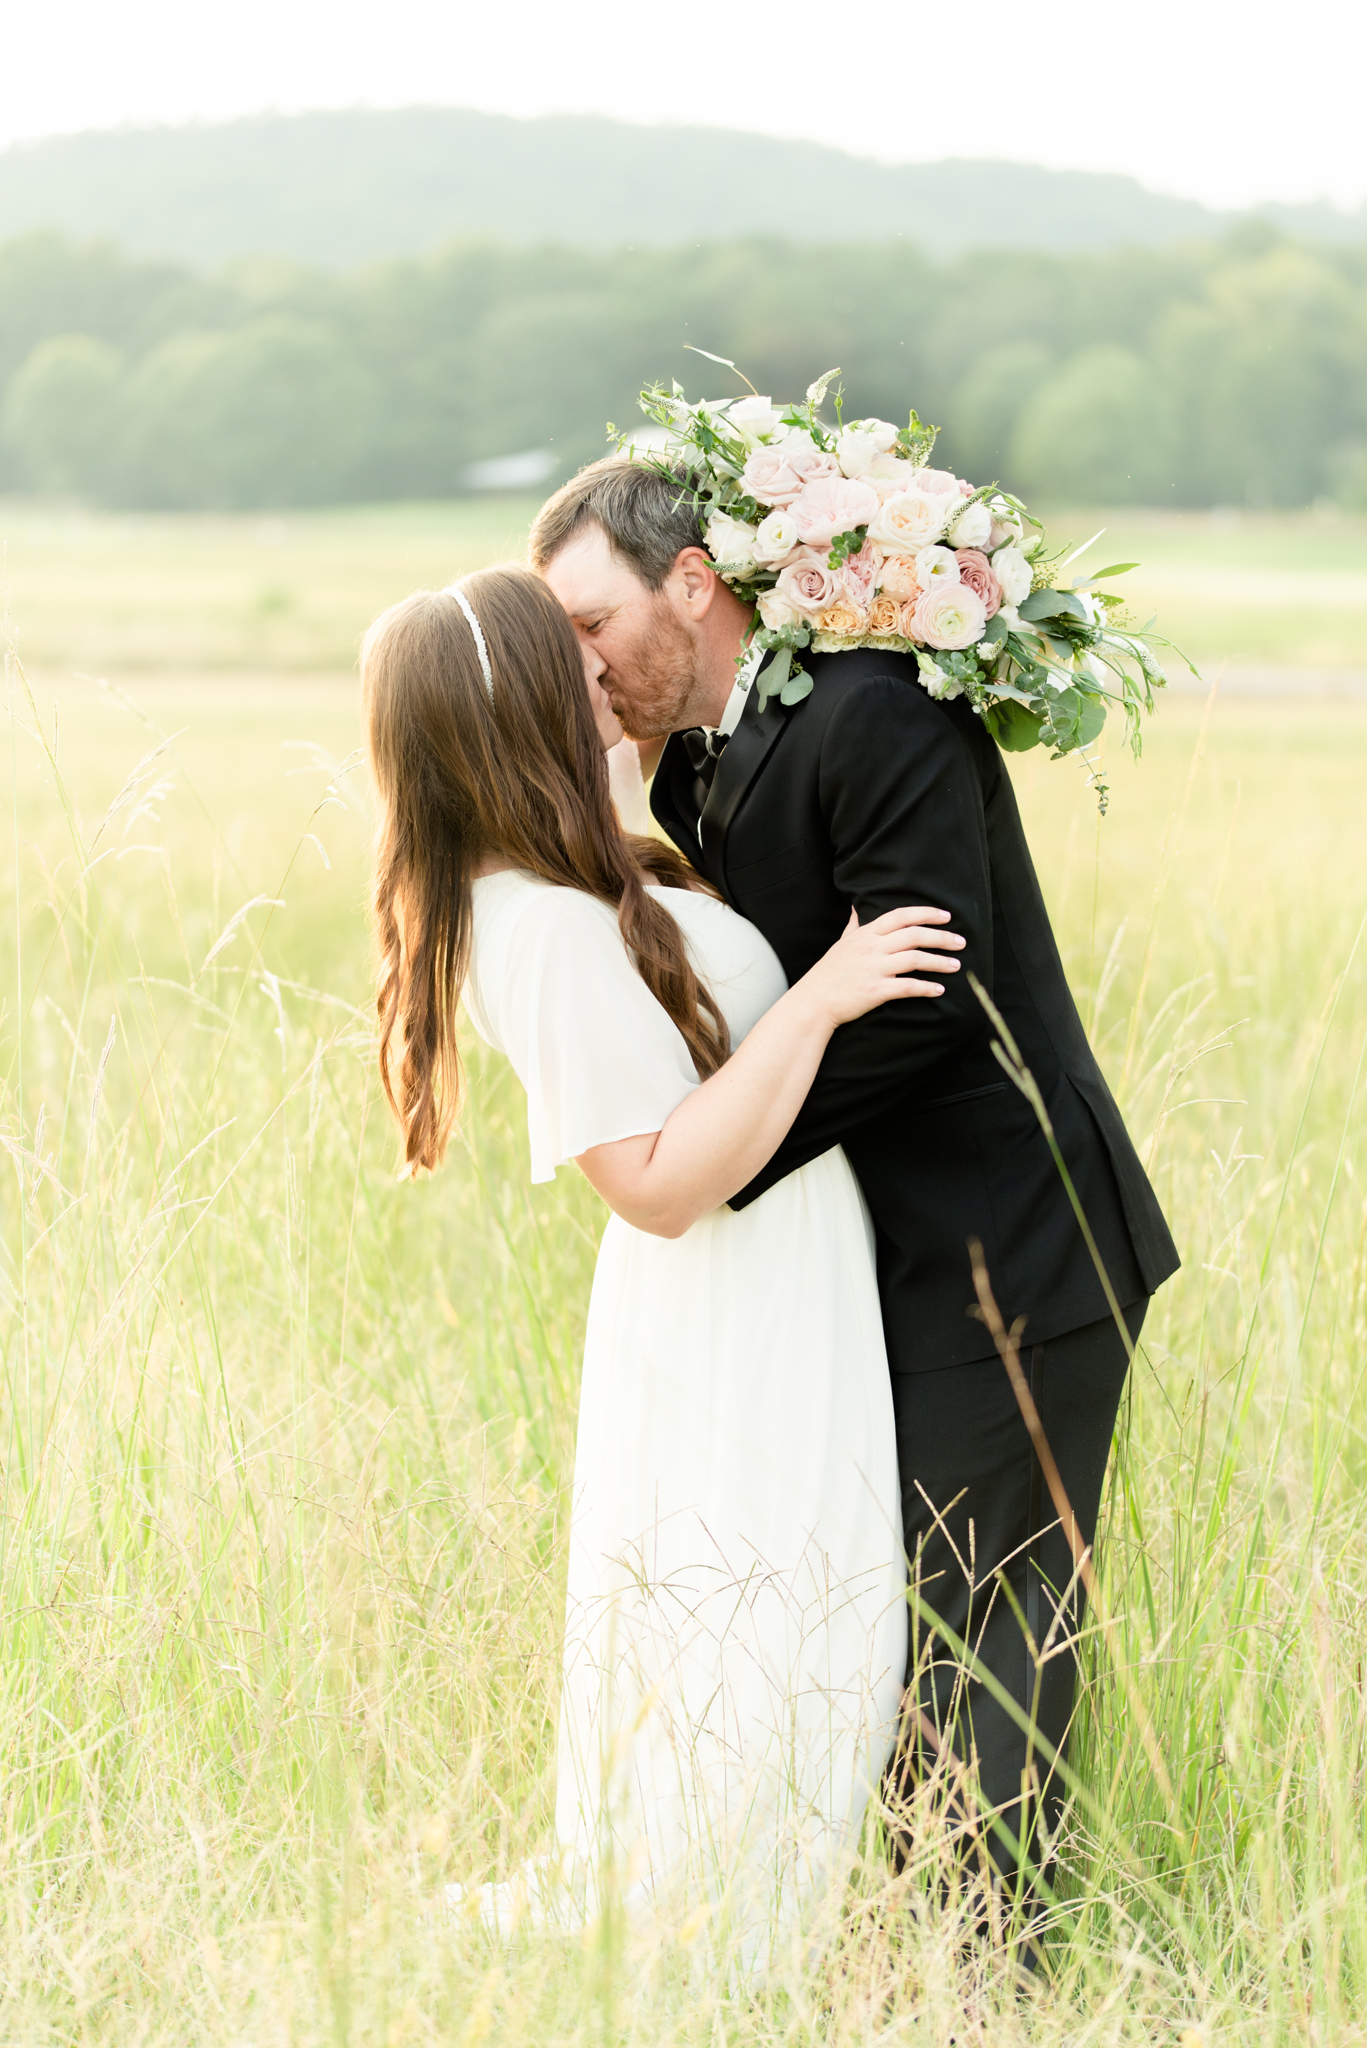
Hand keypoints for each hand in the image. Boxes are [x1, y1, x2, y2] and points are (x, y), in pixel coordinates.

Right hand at [796, 906, 963, 1028]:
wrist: (814, 1001)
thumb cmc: (828, 972)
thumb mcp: (841, 943)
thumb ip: (854, 925)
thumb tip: (855, 906)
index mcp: (866, 934)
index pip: (901, 916)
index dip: (926, 913)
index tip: (946, 916)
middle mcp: (871, 948)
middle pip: (914, 935)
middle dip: (941, 937)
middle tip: (961, 942)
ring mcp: (873, 969)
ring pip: (915, 959)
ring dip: (939, 961)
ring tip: (955, 965)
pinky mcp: (875, 991)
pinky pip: (907, 987)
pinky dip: (926, 988)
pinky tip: (939, 989)